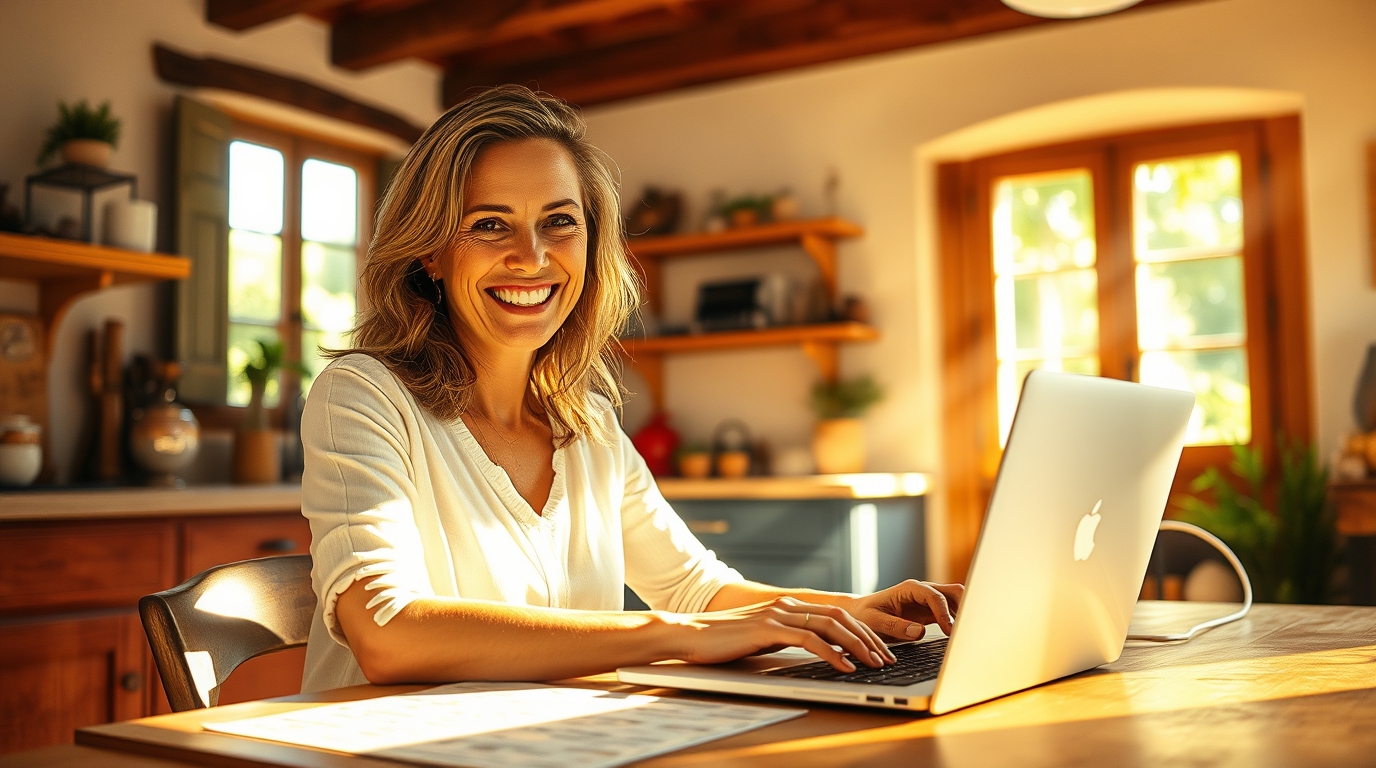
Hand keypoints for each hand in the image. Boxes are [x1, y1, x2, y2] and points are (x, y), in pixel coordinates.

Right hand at [664, 596, 893, 671]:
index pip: (836, 615)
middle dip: (869, 638)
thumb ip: (785, 640)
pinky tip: (845, 668)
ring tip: (874, 664)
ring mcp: (777, 615)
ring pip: (831, 626)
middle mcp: (787, 607)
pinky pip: (810, 640)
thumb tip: (812, 653)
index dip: (862, 632)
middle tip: (887, 658)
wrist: (688, 634)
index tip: (879, 650)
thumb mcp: (761, 639)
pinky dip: (833, 654)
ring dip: (858, 646)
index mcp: (788, 608)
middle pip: (841, 617)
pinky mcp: (767, 629)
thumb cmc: (721, 642)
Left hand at [844, 580, 964, 640]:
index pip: (934, 596)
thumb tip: (919, 631)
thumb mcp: (874, 621)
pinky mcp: (931, 612)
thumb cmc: (864, 615)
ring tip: (966, 635)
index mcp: (909, 589)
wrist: (860, 613)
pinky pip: (951, 613)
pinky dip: (958, 622)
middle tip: (966, 629)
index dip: (944, 612)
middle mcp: (922, 591)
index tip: (949, 630)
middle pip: (952, 592)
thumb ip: (895, 626)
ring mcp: (928, 601)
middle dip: (963, 607)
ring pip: (955, 601)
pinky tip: (959, 636)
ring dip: (963, 615)